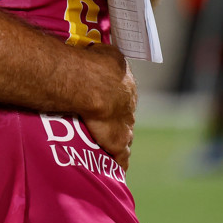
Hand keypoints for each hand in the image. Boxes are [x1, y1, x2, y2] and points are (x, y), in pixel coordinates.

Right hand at [82, 44, 136, 170]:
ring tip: (109, 145)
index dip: (114, 98)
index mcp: (127, 84)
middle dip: (118, 118)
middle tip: (106, 121)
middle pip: (126, 115)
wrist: (92, 85)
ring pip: (126, 136)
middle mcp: (130, 106)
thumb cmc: (95, 64)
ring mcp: (125, 125)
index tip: (106, 100)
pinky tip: (115, 168)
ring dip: (120, 139)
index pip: (124, 94)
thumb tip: (104, 59)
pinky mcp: (117, 142)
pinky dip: (118, 163)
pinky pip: (121, 157)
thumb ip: (108, 60)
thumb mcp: (107, 53)